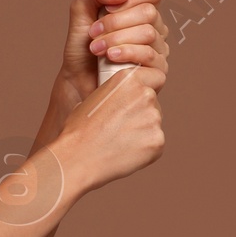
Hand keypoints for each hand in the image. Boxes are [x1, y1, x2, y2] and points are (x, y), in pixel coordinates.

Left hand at [51, 0, 169, 116]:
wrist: (76, 82)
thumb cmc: (82, 49)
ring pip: (148, 33)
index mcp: (142, 12)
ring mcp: (159, 52)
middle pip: (148, 13)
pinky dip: (126, 53)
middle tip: (94, 33)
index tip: (107, 7)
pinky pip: (149, 55)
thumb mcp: (81, 11)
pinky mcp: (158, 73)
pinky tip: (110, 57)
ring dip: (116, 38)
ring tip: (96, 48)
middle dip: (115, 22)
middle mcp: (155, 30)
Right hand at [51, 34, 166, 194]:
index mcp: (128, 79)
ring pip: (154, 124)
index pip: (155, 77)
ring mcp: (154, 118)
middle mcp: (145, 94)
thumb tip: (124, 102)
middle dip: (143, 113)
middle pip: (154, 103)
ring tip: (118, 142)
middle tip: (121, 128)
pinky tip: (124, 153)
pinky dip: (144, 149)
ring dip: (142, 131)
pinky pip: (155, 143)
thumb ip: (116, 96)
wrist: (78, 158)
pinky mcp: (157, 141)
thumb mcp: (94, 99)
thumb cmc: (79, 131)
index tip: (140, 99)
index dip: (147, 88)